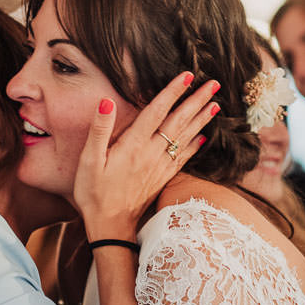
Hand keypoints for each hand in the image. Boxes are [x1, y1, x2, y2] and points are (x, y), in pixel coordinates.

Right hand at [73, 72, 219, 239]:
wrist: (110, 228)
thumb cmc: (94, 194)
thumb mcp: (88, 161)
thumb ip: (99, 130)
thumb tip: (106, 102)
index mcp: (133, 145)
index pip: (157, 111)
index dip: (172, 91)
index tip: (188, 75)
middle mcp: (151, 154)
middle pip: (178, 122)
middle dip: (196, 101)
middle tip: (214, 84)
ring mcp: (159, 167)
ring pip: (185, 138)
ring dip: (201, 120)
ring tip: (216, 105)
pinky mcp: (161, 179)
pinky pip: (183, 159)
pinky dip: (195, 146)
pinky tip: (204, 138)